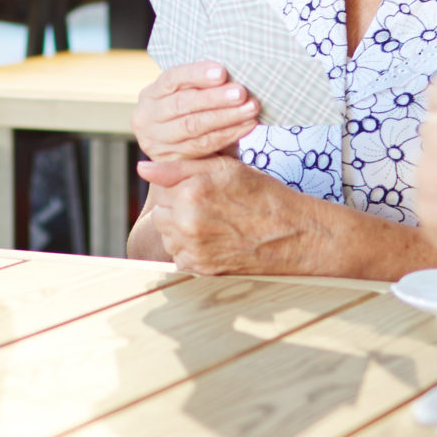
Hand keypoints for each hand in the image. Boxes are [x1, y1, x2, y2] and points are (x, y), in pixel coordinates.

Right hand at [133, 62, 259, 159]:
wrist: (171, 145)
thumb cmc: (184, 112)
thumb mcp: (183, 94)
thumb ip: (200, 86)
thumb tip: (230, 74)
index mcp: (151, 94)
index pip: (171, 79)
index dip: (196, 74)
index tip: (221, 72)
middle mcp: (148, 117)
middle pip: (182, 104)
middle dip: (215, 98)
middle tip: (241, 93)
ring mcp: (157, 141)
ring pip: (193, 126)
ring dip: (226, 117)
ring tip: (250, 109)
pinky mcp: (171, 159)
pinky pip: (203, 146)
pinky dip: (228, 134)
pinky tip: (246, 126)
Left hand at [134, 155, 334, 276]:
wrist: (294, 234)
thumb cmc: (262, 195)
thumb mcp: (225, 168)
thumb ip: (179, 167)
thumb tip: (142, 168)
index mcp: (191, 192)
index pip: (162, 189)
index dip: (182, 189)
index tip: (204, 192)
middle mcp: (188, 223)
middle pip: (161, 214)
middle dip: (178, 210)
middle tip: (210, 208)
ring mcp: (193, 249)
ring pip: (168, 237)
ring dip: (182, 231)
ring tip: (214, 224)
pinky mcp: (200, 270)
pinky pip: (179, 256)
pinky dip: (191, 250)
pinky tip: (215, 242)